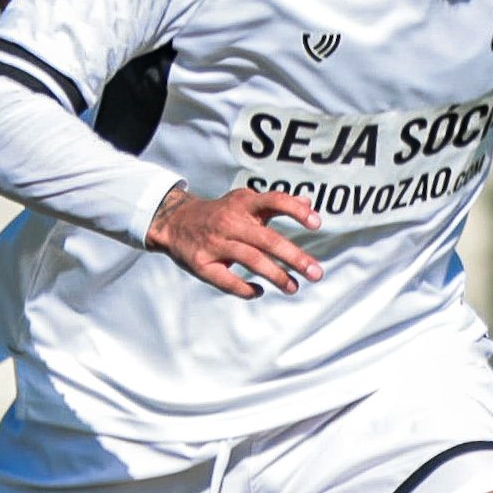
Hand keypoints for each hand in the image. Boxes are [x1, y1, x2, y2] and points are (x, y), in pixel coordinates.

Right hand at [146, 183, 324, 299]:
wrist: (175, 221)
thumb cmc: (220, 213)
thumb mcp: (244, 202)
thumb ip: (275, 204)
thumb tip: (309, 204)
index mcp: (243, 204)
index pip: (274, 201)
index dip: (296, 211)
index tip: (317, 224)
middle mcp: (230, 222)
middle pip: (267, 239)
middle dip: (294, 257)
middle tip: (316, 273)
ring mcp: (215, 243)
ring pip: (251, 260)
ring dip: (276, 276)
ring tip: (293, 287)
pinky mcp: (203, 264)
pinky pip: (227, 281)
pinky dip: (245, 289)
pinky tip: (258, 291)